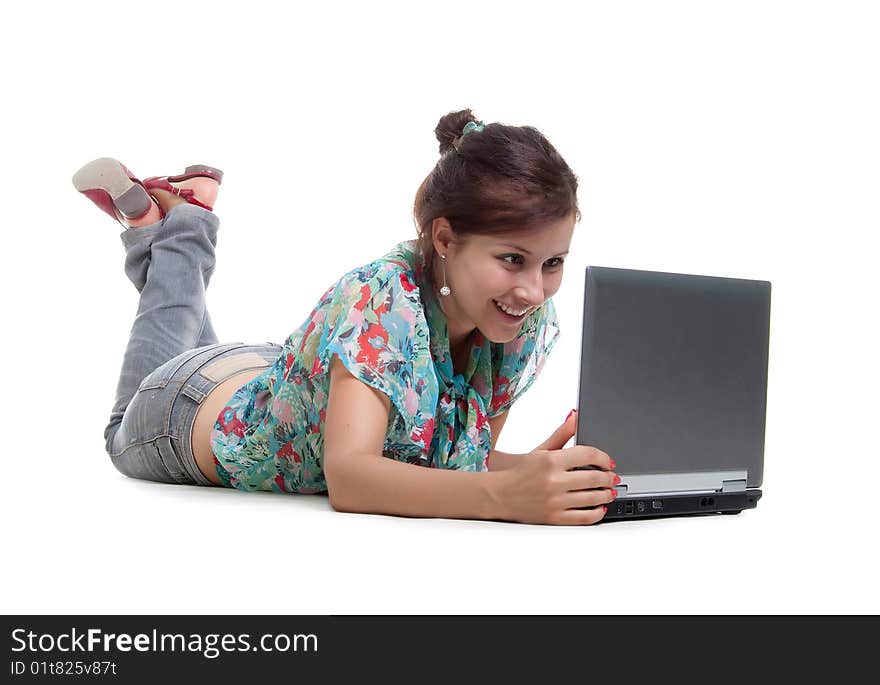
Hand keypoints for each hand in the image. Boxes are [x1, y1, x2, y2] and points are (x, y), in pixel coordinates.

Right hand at [491, 410, 618, 524]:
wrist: (500, 494)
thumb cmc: (521, 472)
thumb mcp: (541, 449)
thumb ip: (561, 433)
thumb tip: (575, 416)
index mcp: (551, 460)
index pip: (587, 455)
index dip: (604, 458)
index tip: (609, 461)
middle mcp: (553, 481)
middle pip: (594, 478)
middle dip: (609, 478)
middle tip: (613, 477)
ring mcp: (554, 501)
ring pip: (592, 499)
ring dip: (606, 494)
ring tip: (609, 491)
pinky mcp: (553, 518)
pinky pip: (583, 518)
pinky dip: (597, 513)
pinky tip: (600, 508)